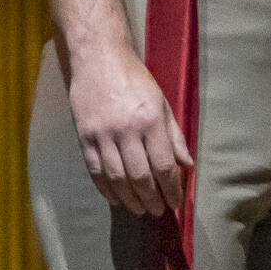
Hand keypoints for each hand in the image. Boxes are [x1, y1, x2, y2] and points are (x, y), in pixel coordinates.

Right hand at [64, 42, 192, 218]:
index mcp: (150, 121)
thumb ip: (174, 136)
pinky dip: (105, 188)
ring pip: (117, 177)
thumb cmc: (134, 78)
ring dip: (129, 199)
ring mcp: (102, 134)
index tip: (176, 202)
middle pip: (140, 176)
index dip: (171, 189)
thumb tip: (186, 165)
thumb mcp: (162, 102)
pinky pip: (95, 169)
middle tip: (158, 211)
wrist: (98, 58)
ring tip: (139, 209)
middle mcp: (126, 130)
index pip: (163, 165)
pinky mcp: (84, 136)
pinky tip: (115, 198)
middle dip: (152, 198)